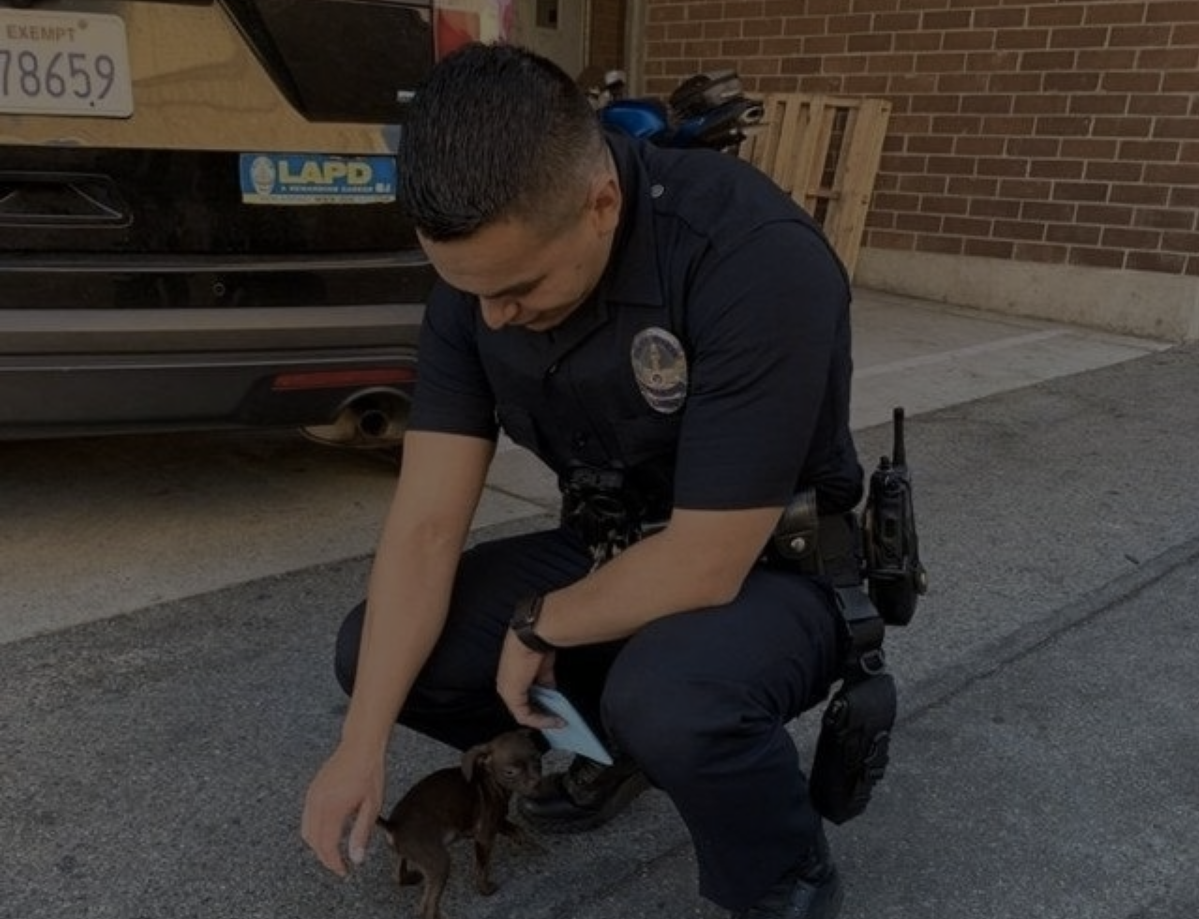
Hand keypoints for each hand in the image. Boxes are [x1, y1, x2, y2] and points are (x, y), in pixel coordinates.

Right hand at [301, 743, 384, 876]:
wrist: (360, 746)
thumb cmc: (369, 772)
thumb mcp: (372, 805)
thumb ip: (362, 833)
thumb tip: (357, 857)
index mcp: (333, 808)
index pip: (327, 846)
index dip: (334, 863)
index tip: (343, 871)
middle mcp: (317, 803)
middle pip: (314, 842)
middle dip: (325, 858)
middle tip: (339, 865)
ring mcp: (311, 796)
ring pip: (307, 832)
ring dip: (318, 846)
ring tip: (334, 852)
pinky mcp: (311, 791)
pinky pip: (306, 818)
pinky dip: (314, 831)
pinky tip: (328, 832)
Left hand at [496, 629, 562, 729]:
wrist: (532, 637)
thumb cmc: (536, 645)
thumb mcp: (543, 668)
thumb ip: (545, 682)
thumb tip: (551, 691)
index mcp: (510, 677)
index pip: (524, 697)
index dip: (540, 706)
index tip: (555, 711)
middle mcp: (504, 686)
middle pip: (523, 708)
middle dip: (543, 715)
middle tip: (558, 720)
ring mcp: (506, 692)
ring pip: (524, 714)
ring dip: (542, 720)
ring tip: (558, 722)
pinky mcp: (511, 696)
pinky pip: (525, 716)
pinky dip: (541, 720)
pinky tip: (554, 721)